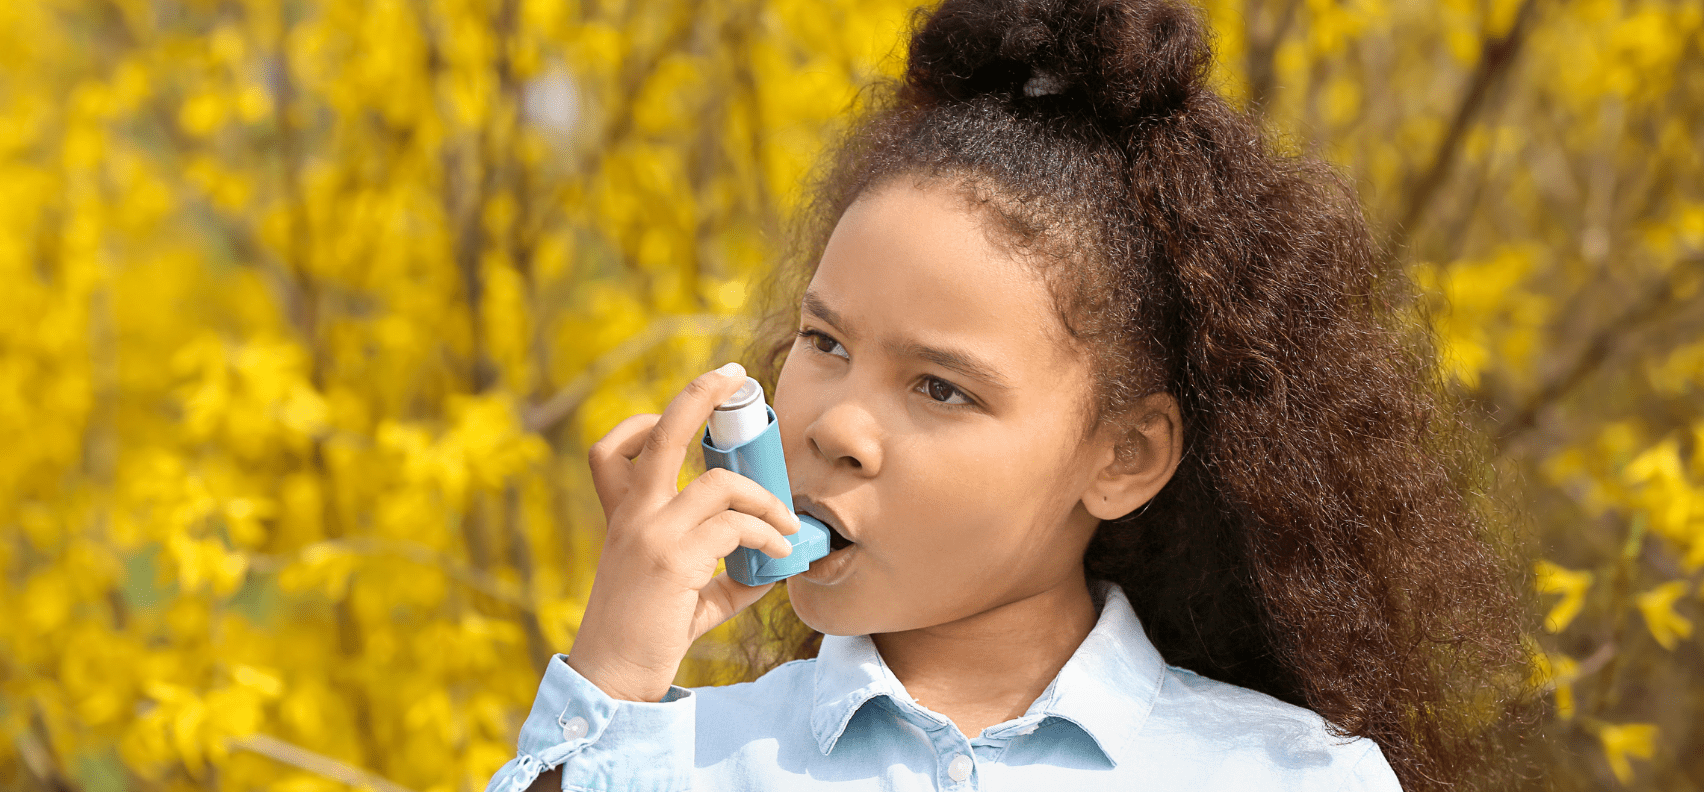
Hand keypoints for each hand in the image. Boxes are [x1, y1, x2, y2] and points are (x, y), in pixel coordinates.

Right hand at [569, 363, 800, 701]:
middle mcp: (632, 516)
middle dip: (699, 394)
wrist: (615, 676)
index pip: (612, 449)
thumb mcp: (684, 595)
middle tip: (735, 375)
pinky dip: (765, 534)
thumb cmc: (647, 636)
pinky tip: (779, 552)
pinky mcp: (671, 560)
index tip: (695, 414)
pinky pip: (733, 528)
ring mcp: (650, 533)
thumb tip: (772, 569)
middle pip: (659, 434)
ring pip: (718, 485)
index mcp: (624, 516)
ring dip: (763, 499)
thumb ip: (722, 576)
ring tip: (788, 522)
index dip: (646, 422)